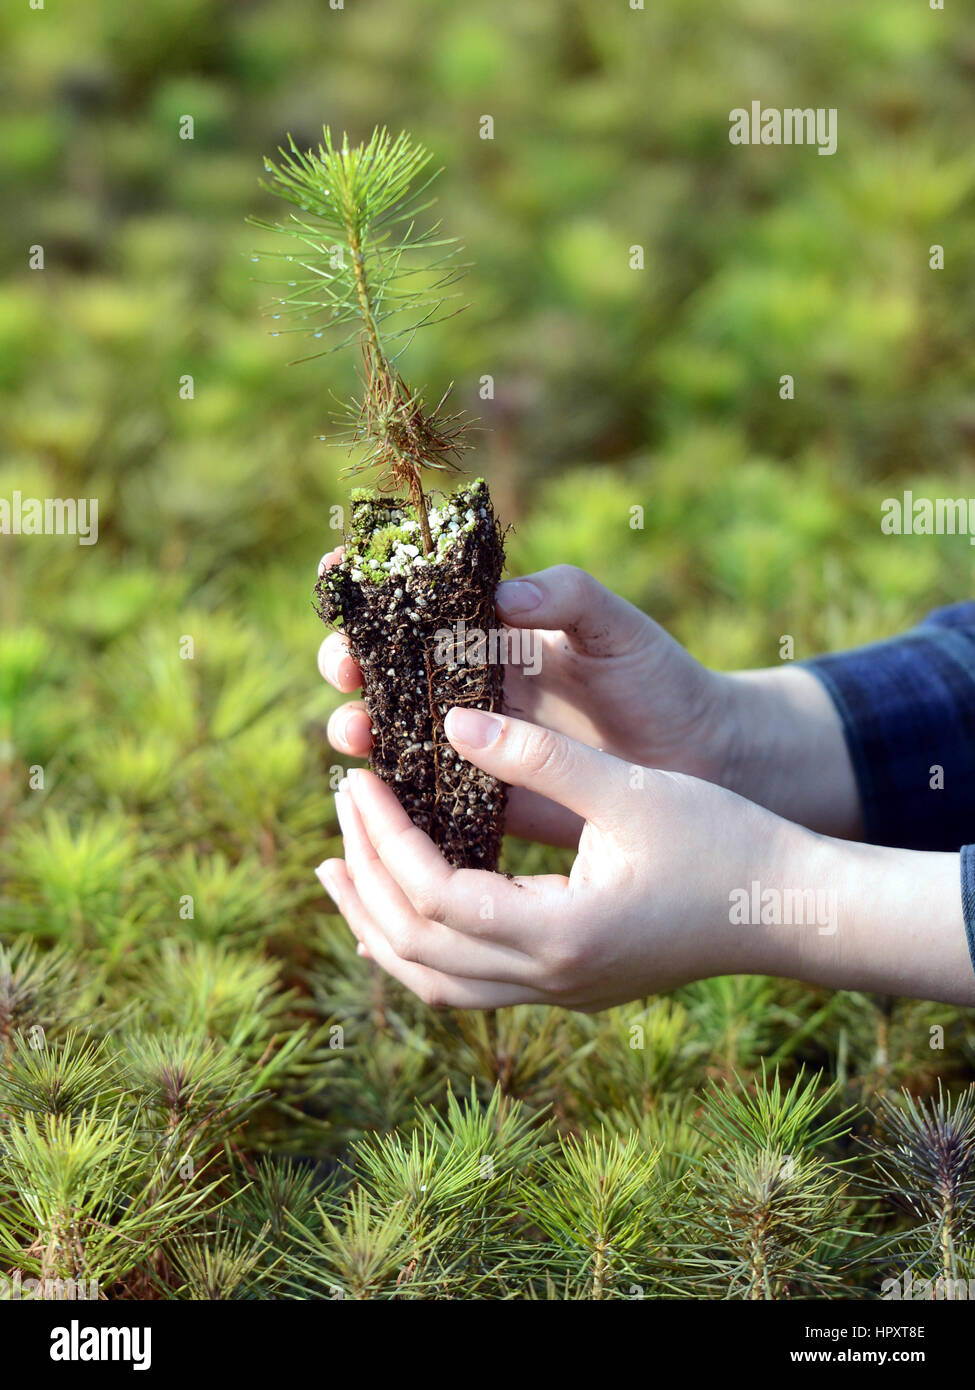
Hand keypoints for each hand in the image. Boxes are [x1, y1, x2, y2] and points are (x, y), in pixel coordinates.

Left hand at [316, 708, 973, 1010]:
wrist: (788, 909)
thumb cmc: (723, 842)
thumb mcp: (630, 789)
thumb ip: (539, 756)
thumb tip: (451, 722)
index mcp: (560, 933)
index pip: (432, 895)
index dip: (384, 835)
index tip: (360, 778)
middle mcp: (548, 979)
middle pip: (416, 947)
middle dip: (366, 874)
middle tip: (342, 804)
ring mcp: (557, 993)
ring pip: (433, 981)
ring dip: (377, 924)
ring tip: (337, 868)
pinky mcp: (567, 986)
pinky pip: (465, 984)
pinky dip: (418, 948)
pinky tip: (402, 907)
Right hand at [318, 559, 739, 847]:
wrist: (700, 762)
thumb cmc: (660, 681)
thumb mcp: (618, 628)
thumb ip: (568, 597)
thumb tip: (502, 596)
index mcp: (492, 631)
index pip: (414, 599)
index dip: (369, 584)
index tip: (335, 573)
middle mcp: (469, 684)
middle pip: (383, 666)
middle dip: (349, 660)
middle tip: (347, 666)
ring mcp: (471, 742)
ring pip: (390, 732)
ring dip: (358, 726)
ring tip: (357, 729)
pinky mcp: (483, 797)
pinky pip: (425, 796)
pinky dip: (394, 795)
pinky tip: (381, 793)